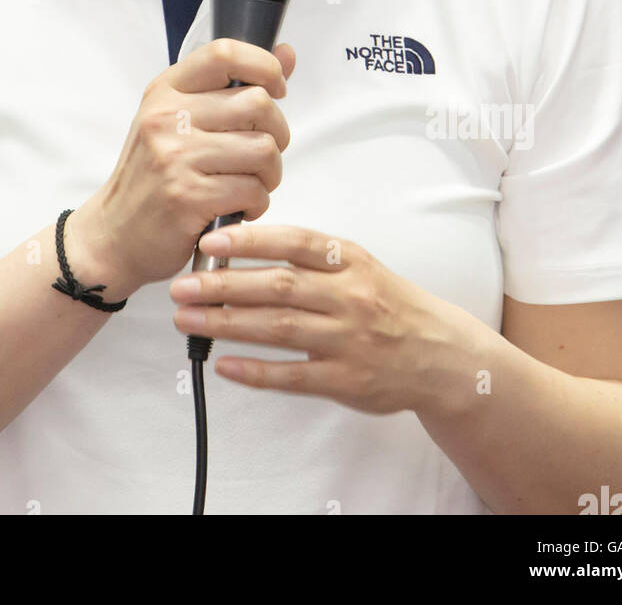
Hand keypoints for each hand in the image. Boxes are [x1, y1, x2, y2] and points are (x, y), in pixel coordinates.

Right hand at [72, 38, 296, 292]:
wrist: (115, 234)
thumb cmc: (154, 176)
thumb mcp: (180, 120)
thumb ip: (232, 87)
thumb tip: (286, 53)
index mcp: (166, 90)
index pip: (224, 53)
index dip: (264, 66)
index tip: (276, 89)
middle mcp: (167, 117)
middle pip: (258, 103)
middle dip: (277, 133)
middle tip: (261, 155)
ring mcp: (175, 156)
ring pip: (263, 149)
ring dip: (270, 173)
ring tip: (251, 184)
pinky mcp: (187, 196)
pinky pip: (253, 190)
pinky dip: (257, 203)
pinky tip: (239, 207)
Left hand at [169, 222, 481, 418]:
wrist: (439, 354)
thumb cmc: (386, 301)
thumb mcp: (357, 265)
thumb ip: (309, 256)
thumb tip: (243, 241)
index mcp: (350, 261)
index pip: (294, 243)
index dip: (250, 241)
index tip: (210, 241)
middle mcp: (349, 297)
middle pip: (278, 287)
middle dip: (223, 285)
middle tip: (182, 284)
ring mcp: (348, 341)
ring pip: (279, 329)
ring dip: (227, 324)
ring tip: (187, 319)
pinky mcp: (346, 381)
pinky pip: (293, 376)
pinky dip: (256, 371)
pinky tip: (223, 364)